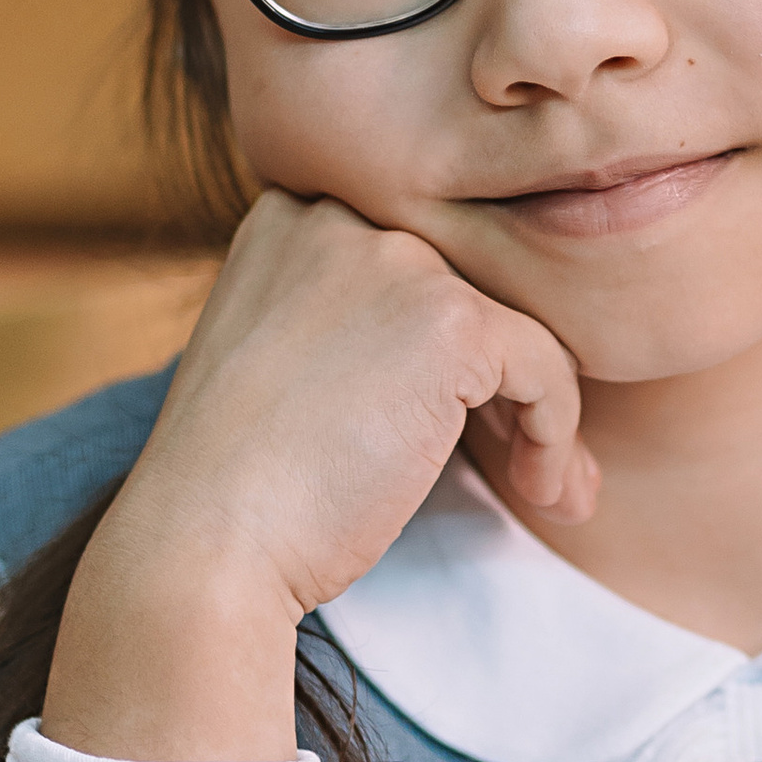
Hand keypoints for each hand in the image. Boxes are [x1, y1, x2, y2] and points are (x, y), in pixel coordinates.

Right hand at [44, 190, 591, 761]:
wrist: (204, 544)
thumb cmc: (240, 486)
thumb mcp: (285, 365)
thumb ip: (357, 325)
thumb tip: (470, 352)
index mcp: (291, 219)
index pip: (415, 261)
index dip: (450, 348)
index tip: (466, 424)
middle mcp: (340, 218)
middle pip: (469, 285)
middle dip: (503, 379)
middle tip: (521, 459)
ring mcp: (395, 261)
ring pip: (517, 325)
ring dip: (542, 413)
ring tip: (542, 489)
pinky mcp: (448, 319)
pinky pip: (547, 366)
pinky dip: (557, 434)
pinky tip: (541, 490)